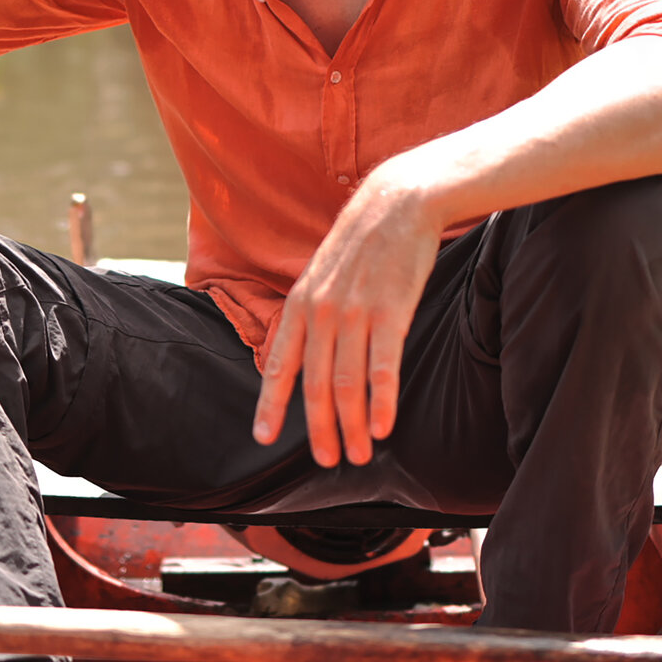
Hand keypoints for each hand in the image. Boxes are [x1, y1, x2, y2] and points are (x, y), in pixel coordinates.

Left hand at [252, 169, 443, 466]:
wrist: (397, 202)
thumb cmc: (363, 241)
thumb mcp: (323, 273)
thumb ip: (313, 312)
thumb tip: (309, 349)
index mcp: (300, 305)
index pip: (278, 364)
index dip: (271, 403)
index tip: (263, 436)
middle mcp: (321, 313)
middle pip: (315, 385)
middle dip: (319, 428)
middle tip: (327, 460)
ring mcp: (355, 313)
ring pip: (347, 385)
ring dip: (351, 426)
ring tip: (359, 454)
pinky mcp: (391, 312)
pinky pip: (383, 368)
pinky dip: (382, 402)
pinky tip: (383, 427)